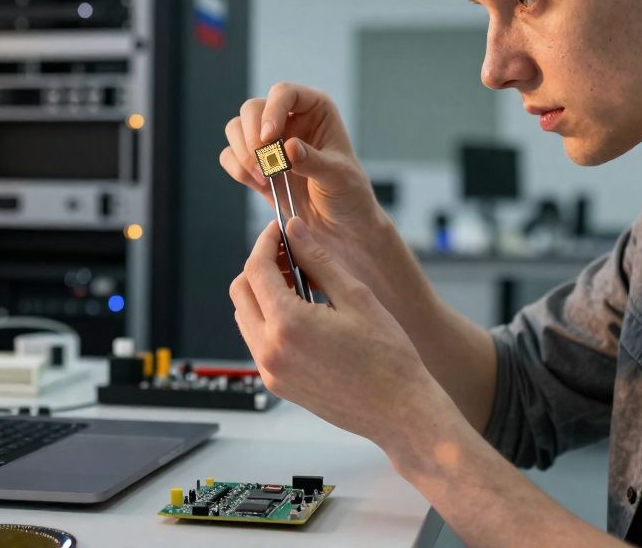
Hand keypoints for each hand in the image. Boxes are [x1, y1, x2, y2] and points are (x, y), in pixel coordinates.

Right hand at [219, 82, 383, 238]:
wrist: (340, 225)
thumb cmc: (348, 193)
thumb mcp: (339, 177)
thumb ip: (315, 162)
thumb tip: (288, 148)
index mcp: (315, 110)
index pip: (284, 93)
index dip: (272, 110)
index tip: (269, 137)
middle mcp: (289, 119)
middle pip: (252, 108)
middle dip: (252, 136)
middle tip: (265, 164)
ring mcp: (270, 142)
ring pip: (236, 128)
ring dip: (243, 153)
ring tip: (265, 178)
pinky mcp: (256, 164)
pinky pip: (230, 155)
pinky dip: (237, 168)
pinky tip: (260, 184)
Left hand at [230, 216, 441, 446]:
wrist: (400, 411)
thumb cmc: (387, 357)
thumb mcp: (355, 296)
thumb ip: (317, 259)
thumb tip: (294, 229)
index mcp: (287, 324)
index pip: (256, 268)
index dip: (265, 242)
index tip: (280, 230)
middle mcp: (269, 350)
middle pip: (240, 291)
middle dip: (260, 265)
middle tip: (290, 253)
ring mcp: (270, 371)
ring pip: (244, 316)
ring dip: (262, 292)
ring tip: (298, 282)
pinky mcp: (278, 384)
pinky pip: (257, 341)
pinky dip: (268, 319)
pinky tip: (301, 311)